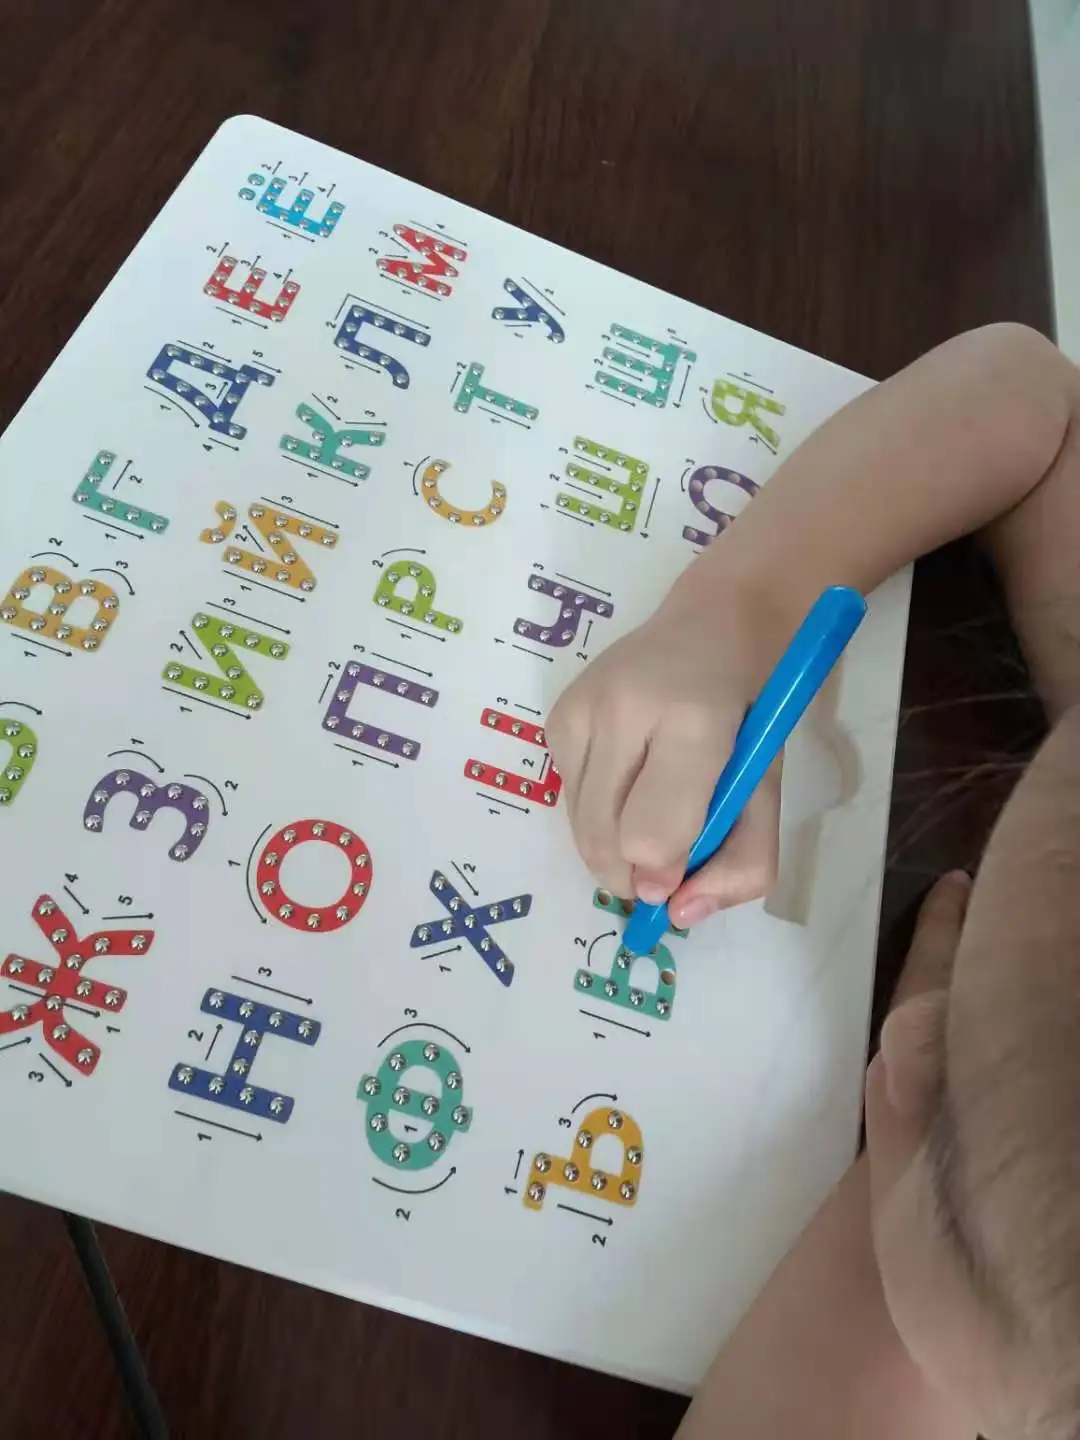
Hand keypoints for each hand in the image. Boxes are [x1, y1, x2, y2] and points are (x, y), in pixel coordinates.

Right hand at [546, 572, 787, 929]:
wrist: (718, 621)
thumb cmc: (753, 708)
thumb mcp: (767, 788)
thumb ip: (740, 861)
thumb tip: (679, 917)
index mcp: (692, 722)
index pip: (650, 837)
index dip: (665, 875)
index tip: (684, 874)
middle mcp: (622, 708)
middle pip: (602, 841)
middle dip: (633, 873)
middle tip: (668, 863)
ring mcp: (581, 707)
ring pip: (579, 825)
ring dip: (615, 840)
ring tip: (656, 804)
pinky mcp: (557, 714)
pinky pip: (568, 795)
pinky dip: (599, 807)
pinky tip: (632, 774)